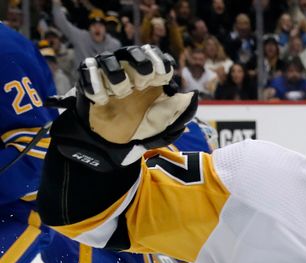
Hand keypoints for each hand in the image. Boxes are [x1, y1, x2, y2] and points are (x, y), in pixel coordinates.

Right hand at [48, 45, 197, 171]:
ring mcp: (108, 74)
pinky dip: (95, 83)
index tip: (162, 75)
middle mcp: (129, 71)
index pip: (157, 56)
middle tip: (141, 84)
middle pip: (134, 52)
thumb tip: (193, 95)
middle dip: (142, 65)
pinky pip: (88, 70)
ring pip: (109, 59)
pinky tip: (102, 100)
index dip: (161, 62)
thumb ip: (179, 111)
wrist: (113, 143)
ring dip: (118, 76)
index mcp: (150, 78)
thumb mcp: (164, 124)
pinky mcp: (88, 80)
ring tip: (120, 93)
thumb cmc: (140, 128)